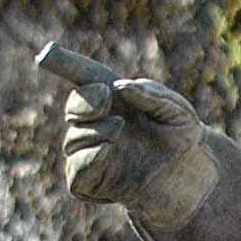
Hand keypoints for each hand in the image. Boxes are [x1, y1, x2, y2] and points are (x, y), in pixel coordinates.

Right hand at [58, 77, 240, 240]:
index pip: (83, 78)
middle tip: (106, 98)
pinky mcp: (93, 185)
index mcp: (113, 100)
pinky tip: (106, 151)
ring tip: (119, 128)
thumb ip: (153, 96)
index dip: (64, 64)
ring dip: (93, 130)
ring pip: (74, 141)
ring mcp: (93, 155)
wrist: (194, 180)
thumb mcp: (179, 112)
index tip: (46, 55)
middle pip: (74, 108)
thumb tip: (119, 89)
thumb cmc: (183, 139)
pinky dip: (87, 159)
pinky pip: (77, 174)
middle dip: (84, 100)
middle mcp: (98, 124)